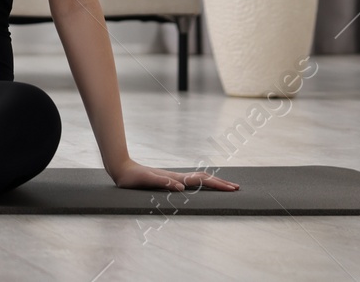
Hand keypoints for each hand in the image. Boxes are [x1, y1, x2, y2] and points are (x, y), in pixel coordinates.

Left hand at [109, 159, 239, 191]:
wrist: (122, 170)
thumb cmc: (133, 178)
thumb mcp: (146, 181)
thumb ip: (162, 182)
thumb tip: (180, 186)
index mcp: (176, 178)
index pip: (202, 181)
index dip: (217, 184)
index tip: (232, 188)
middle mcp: (178, 177)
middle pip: (205, 178)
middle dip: (221, 183)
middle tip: (237, 188)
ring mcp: (174, 178)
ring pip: (199, 179)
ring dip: (214, 182)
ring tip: (226, 185)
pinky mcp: (169, 180)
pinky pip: (191, 182)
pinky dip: (203, 183)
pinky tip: (204, 185)